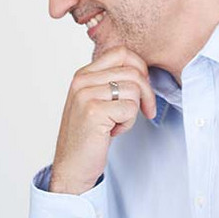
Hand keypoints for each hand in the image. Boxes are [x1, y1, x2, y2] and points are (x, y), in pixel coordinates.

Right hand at [50, 46, 157, 194]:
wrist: (72, 165)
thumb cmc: (87, 135)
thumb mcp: (96, 101)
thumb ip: (111, 82)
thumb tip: (143, 70)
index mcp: (82, 75)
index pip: (121, 52)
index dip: (140, 68)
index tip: (142, 89)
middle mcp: (82, 81)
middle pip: (133, 70)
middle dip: (147, 92)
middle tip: (144, 111)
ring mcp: (86, 95)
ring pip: (134, 88)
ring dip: (134, 110)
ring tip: (118, 122)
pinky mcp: (94, 112)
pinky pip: (130, 108)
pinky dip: (128, 123)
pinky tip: (113, 131)